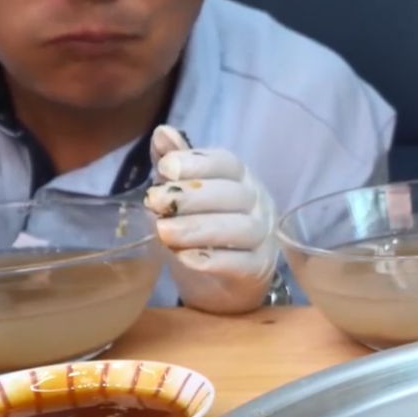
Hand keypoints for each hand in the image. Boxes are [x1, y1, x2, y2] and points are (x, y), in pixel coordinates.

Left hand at [144, 125, 278, 313]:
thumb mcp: (182, 196)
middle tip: (154, 202)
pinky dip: (215, 260)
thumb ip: (174, 166)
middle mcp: (258, 204)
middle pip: (234, 194)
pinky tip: (186, 258)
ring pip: (241, 228)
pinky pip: (243, 262)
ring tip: (164, 232)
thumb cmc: (200, 230)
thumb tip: (162, 132)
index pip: (227, 163)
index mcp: (240, 179)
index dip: (198, 163)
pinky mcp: (260, 269)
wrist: (219, 284)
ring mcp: (263, 238)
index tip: (164, 168)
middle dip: (192, 196)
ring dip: (200, 228)